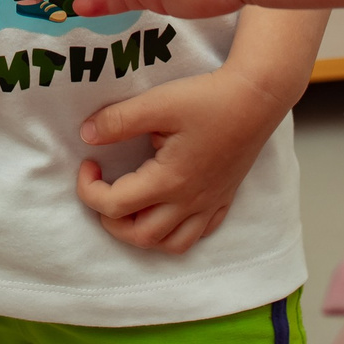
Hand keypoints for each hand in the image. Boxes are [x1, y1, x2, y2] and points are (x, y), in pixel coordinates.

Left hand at [74, 65, 289, 253]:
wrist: (257, 98)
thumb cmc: (209, 99)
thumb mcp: (158, 103)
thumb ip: (118, 121)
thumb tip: (86, 134)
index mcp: (169, 181)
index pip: (114, 206)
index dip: (89, 189)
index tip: (90, 163)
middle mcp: (189, 201)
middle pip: (139, 236)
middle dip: (110, 220)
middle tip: (104, 188)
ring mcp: (209, 204)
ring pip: (171, 244)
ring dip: (142, 233)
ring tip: (131, 206)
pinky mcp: (223, 198)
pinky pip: (199, 233)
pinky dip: (176, 232)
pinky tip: (168, 210)